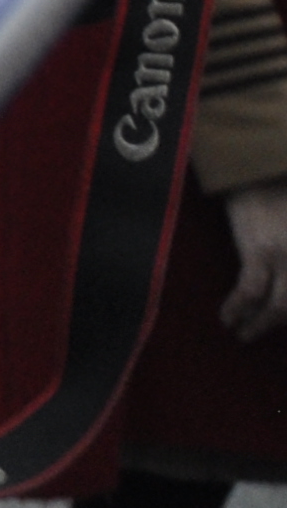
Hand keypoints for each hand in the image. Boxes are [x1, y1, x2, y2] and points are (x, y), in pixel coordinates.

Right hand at [221, 180, 286, 340]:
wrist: (258, 171)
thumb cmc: (282, 198)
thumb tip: (279, 282)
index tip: (279, 323)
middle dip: (278, 325)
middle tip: (259, 336)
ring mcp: (286, 256)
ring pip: (280, 307)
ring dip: (259, 326)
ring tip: (244, 334)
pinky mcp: (259, 251)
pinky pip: (249, 291)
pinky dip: (237, 309)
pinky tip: (227, 318)